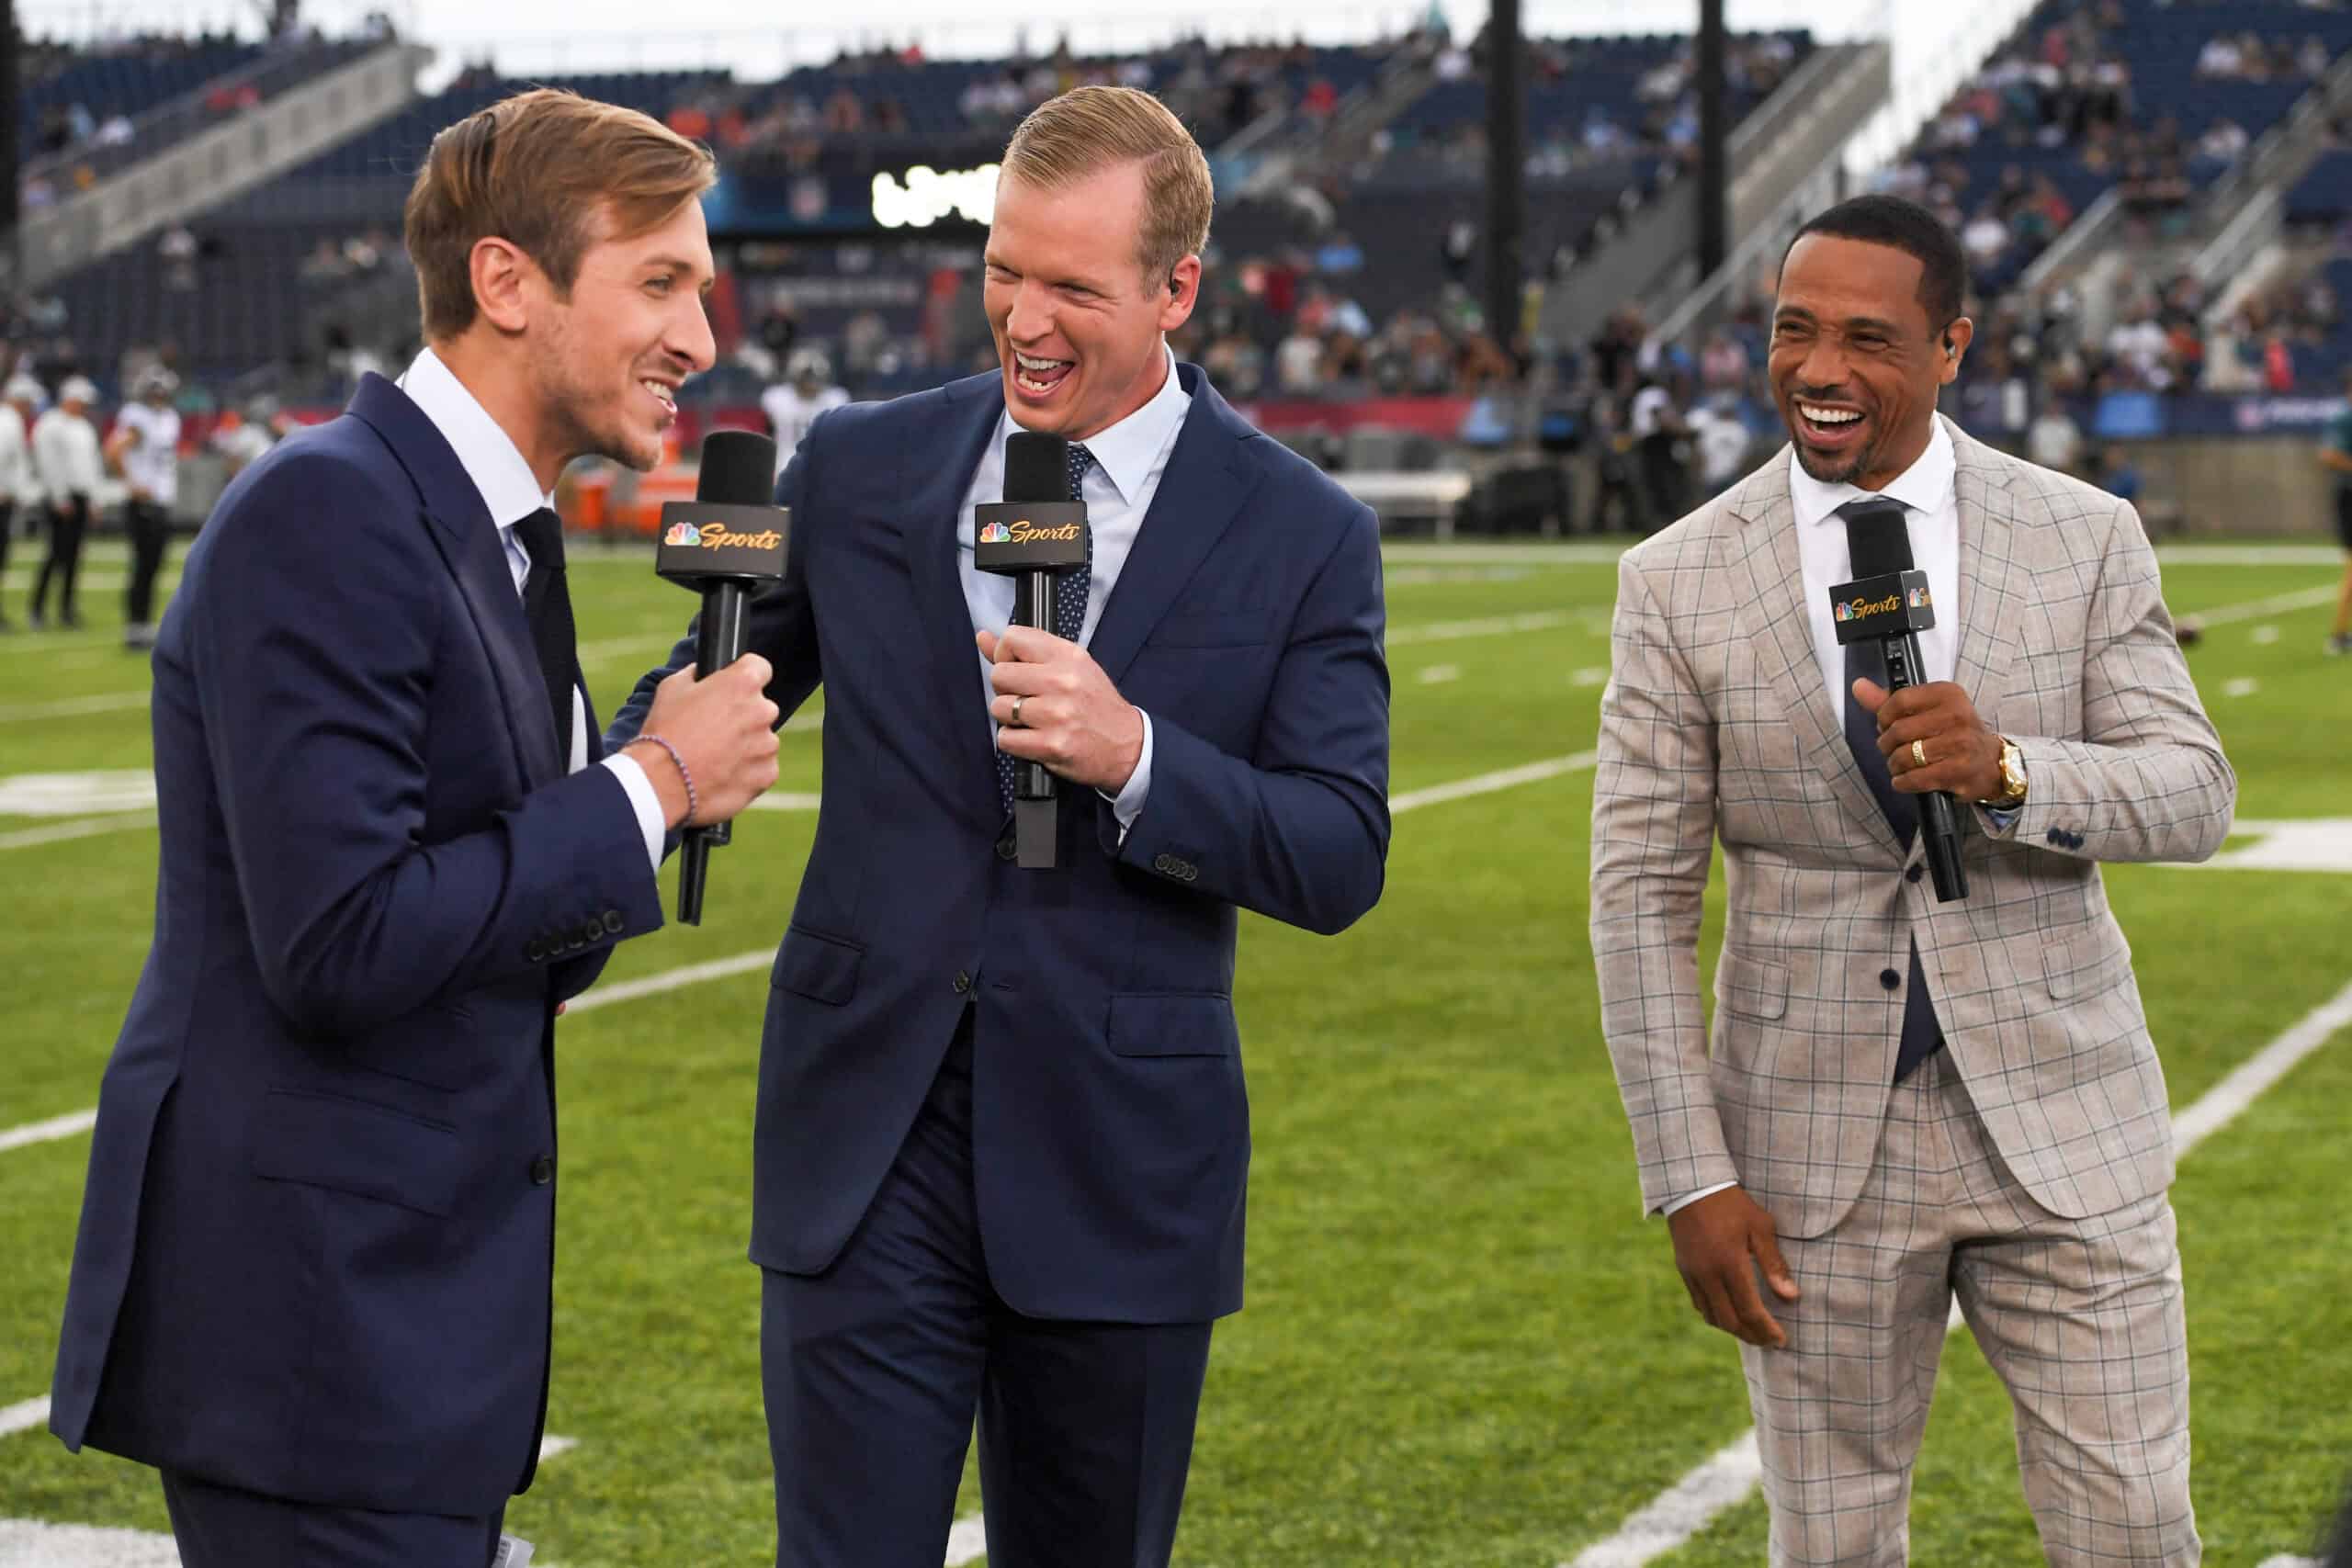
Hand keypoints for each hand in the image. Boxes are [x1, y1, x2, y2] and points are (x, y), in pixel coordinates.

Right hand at [625, 655, 780, 827]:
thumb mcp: (672, 687)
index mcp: (743, 683)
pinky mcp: (767, 774)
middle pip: (760, 707)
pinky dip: (748, 771)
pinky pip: (763, 767)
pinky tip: (722, 773)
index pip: (759, 667)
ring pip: (762, 740)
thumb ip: (696, 675)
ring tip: (714, 756)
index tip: (733, 688)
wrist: (662, 782)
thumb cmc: (665, 731)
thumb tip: (702, 674)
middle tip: (714, 729)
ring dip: (746, 745)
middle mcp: (763, 711)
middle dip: (743, 715)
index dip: (743, 676)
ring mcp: (767, 744)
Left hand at [977, 626, 1143, 793]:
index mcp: (1068, 656)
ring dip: (1009, 718)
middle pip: (999, 674)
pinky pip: (1006, 739)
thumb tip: (983, 637)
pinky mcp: (1052, 745)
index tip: (1017, 668)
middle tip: (1026, 698)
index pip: (1012, 638)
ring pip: (999, 708)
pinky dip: (1014, 742)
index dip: (1005, 655)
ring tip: (1033, 720)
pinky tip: (1033, 738)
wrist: (1127, 745)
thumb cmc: (1096, 705)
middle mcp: (1063, 681)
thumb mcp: (1070, 667)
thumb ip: (1025, 652)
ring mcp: (1057, 714)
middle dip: (1006, 689)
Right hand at [1666, 1187, 1799, 1348]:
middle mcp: (1708, 1274)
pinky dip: (1716, 1315)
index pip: (1750, 1311)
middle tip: (1769, 1341)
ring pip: (1712, 1316)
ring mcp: (1693, 1274)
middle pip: (1730, 1321)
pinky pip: (1699, 1304)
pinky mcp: (1684, 1270)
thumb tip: (1791, 1296)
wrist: (1692, 1186)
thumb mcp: (1760, 1226)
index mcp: (1730, 1264)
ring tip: (1752, 1331)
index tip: (1781, 1340)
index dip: (1767, 1330)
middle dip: (1752, 1336)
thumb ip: (1774, 1263)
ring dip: (1733, 1329)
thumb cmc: (1732, 1203)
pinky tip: (1730, 1312)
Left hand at [1853, 677, 2004, 801]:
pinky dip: (1903, 782)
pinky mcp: (1959, 770)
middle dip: (1886, 745)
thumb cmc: (1953, 733)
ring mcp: (1960, 744)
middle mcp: (1957, 715)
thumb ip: (1890, 701)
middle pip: (1899, 731)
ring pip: (1904, 756)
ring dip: (1894, 766)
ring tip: (1901, 765)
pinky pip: (1915, 778)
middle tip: (1892, 750)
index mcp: (1948, 694)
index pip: (1899, 700)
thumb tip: (1858, 686)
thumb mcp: (1927, 710)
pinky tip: (1906, 779)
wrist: (1990, 762)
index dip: (1883, 717)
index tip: (1885, 726)